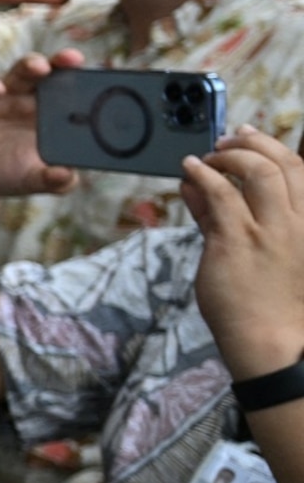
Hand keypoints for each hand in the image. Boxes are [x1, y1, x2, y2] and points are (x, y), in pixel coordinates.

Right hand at [0, 50, 83, 202]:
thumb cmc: (7, 176)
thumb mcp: (34, 181)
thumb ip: (54, 181)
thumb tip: (67, 177)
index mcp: (50, 115)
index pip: (70, 89)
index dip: (81, 78)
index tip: (96, 73)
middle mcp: (28, 101)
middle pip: (48, 73)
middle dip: (60, 63)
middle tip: (72, 59)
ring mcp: (2, 99)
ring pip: (18, 75)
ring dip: (29, 66)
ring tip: (40, 67)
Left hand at [184, 127, 303, 379]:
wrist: (275, 344)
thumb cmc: (274, 303)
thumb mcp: (275, 255)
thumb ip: (238, 216)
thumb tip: (205, 186)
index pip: (303, 171)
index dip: (276, 148)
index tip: (253, 138)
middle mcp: (302, 222)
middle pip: (285, 164)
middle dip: (255, 144)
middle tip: (229, 139)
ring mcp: (273, 231)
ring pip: (257, 172)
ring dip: (227, 156)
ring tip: (207, 156)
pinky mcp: (238, 242)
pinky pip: (220, 196)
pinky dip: (203, 176)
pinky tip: (190, 171)